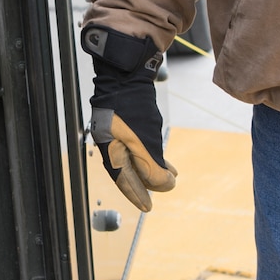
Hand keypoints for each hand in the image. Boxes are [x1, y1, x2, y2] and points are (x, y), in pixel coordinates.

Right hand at [82, 25, 177, 212]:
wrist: (126, 71)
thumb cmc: (133, 105)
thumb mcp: (145, 140)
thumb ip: (152, 166)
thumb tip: (164, 185)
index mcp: (109, 148)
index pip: (123, 179)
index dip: (136, 194)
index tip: (148, 208)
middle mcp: (110, 141)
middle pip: (129, 170)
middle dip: (146, 183)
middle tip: (157, 197)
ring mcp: (118, 129)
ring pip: (136, 156)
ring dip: (153, 168)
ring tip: (170, 176)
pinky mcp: (127, 119)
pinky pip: (140, 143)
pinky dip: (152, 152)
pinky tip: (164, 156)